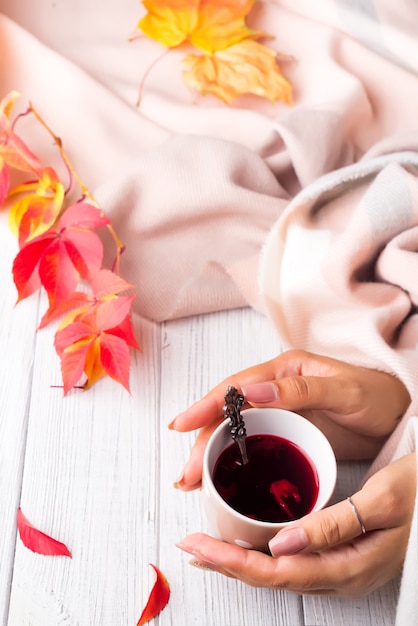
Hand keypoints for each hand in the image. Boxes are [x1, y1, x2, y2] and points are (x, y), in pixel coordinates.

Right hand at [169, 350, 409, 489]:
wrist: (398, 414)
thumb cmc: (376, 396)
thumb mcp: (343, 391)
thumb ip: (300, 390)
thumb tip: (252, 393)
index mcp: (284, 370)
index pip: (235, 387)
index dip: (205, 405)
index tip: (180, 424)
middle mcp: (275, 388)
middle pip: (227, 413)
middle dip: (202, 441)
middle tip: (187, 474)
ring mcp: (279, 410)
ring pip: (233, 430)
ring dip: (210, 453)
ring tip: (192, 481)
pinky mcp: (286, 431)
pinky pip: (251, 443)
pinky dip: (231, 459)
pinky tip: (220, 477)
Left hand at [176, 453, 415, 597]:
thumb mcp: (382, 502)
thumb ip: (332, 527)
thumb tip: (280, 544)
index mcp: (348, 567)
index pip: (276, 572)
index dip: (232, 561)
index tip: (198, 545)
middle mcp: (341, 578)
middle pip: (272, 577)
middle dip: (227, 562)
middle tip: (190, 544)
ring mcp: (342, 572)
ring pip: (280, 574)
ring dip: (241, 560)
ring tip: (207, 548)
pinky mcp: (342, 560)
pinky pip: (293, 565)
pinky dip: (263, 555)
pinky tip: (249, 545)